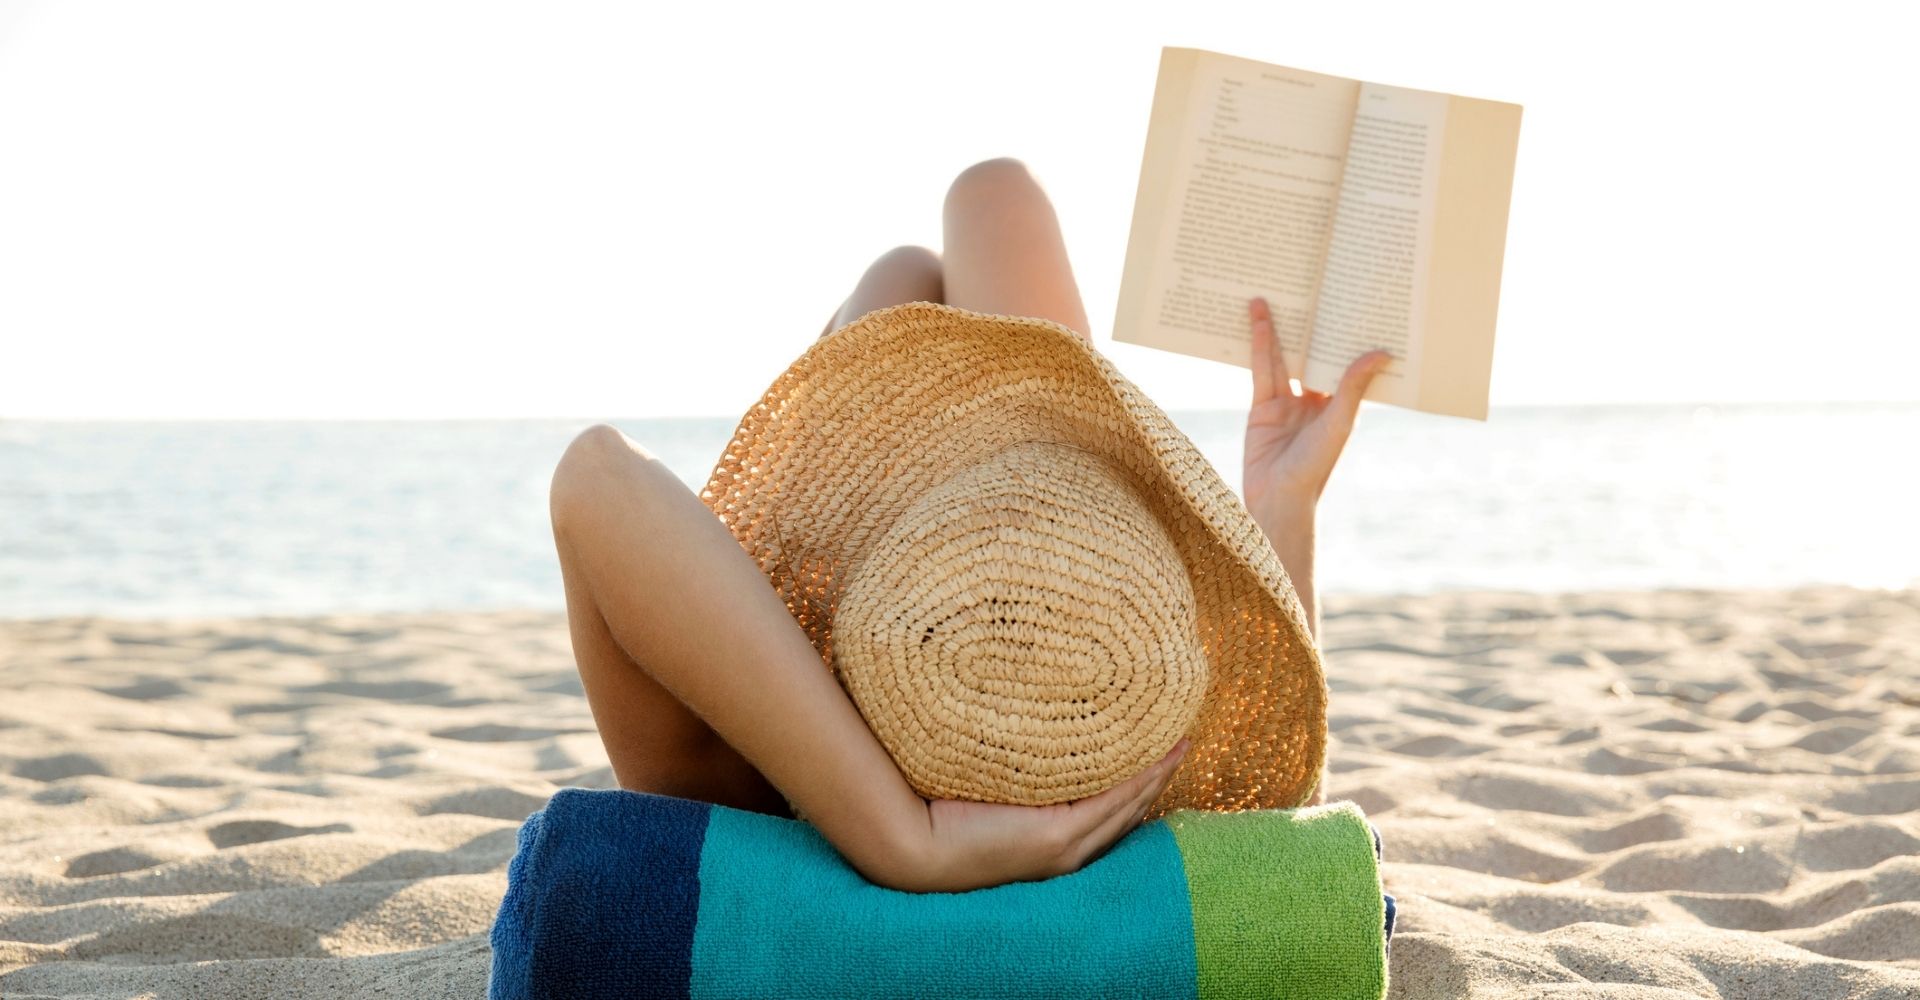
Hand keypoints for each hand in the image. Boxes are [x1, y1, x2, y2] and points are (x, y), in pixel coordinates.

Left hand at [907, 738, 1188, 892]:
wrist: (912, 843)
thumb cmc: (938, 811)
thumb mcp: (987, 787)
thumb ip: (1011, 767)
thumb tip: (1018, 726)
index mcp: (1051, 842)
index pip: (1104, 814)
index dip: (1135, 787)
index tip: (1154, 758)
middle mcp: (1066, 850)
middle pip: (1127, 811)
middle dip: (1156, 778)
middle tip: (1180, 746)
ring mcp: (1065, 846)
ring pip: (1127, 805)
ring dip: (1157, 774)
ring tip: (1180, 745)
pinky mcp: (1058, 837)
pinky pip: (1113, 801)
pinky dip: (1141, 778)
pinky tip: (1160, 756)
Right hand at [1242, 296, 1391, 525]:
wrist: (1277, 500)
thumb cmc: (1316, 467)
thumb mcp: (1339, 422)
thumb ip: (1353, 386)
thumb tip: (1382, 352)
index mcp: (1341, 405)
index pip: (1344, 362)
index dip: (1346, 335)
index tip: (1352, 303)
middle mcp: (1315, 401)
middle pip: (1312, 356)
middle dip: (1310, 328)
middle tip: (1310, 289)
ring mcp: (1287, 403)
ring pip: (1283, 359)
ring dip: (1279, 330)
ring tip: (1273, 296)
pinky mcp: (1261, 407)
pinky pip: (1260, 371)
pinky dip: (1259, 346)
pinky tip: (1260, 322)